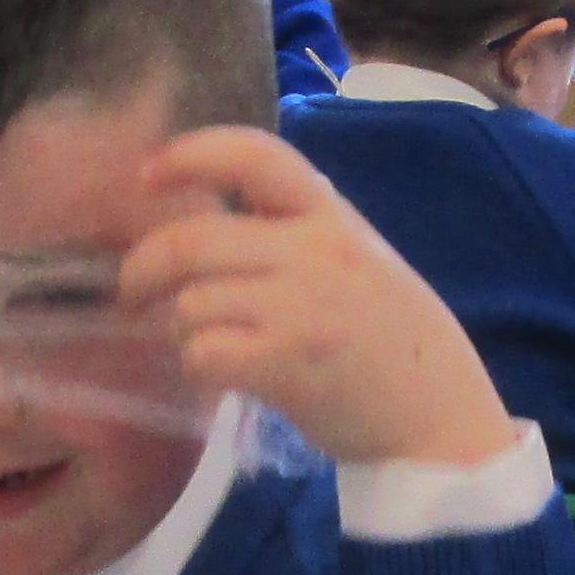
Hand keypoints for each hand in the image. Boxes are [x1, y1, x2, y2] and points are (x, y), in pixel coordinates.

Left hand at [120, 127, 513, 469]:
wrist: (441, 420)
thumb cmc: (396, 344)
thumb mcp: (361, 260)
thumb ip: (299, 235)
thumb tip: (214, 228)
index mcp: (332, 217)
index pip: (255, 155)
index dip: (191, 154)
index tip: (148, 174)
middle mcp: (315, 252)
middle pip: (193, 240)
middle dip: (142, 267)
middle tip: (133, 292)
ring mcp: (300, 309)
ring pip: (191, 302)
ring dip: (179, 328)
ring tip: (201, 345)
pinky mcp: (286, 365)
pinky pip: (203, 352)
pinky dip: (197, 365)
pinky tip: (219, 374)